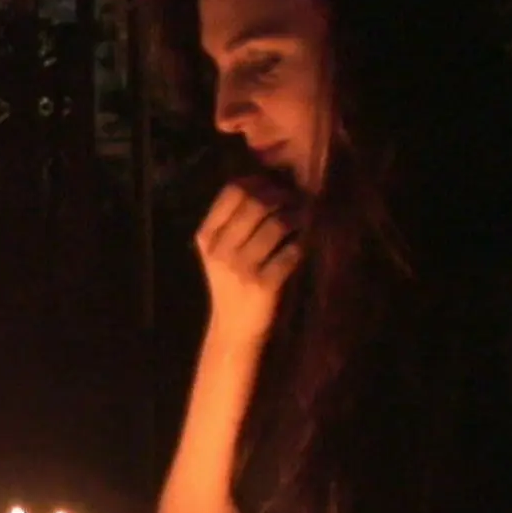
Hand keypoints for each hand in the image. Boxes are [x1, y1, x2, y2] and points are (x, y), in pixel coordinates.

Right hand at [195, 178, 303, 347]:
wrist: (233, 330)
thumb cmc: (231, 284)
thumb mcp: (219, 253)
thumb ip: (233, 221)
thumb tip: (269, 183)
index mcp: (206, 237)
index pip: (233, 191)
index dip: (261, 182)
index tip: (276, 188)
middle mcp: (220, 250)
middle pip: (257, 203)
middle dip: (284, 197)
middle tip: (298, 201)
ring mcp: (241, 269)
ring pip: (277, 224)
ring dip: (298, 218)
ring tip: (305, 220)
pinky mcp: (263, 285)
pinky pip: (292, 252)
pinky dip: (302, 245)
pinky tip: (303, 245)